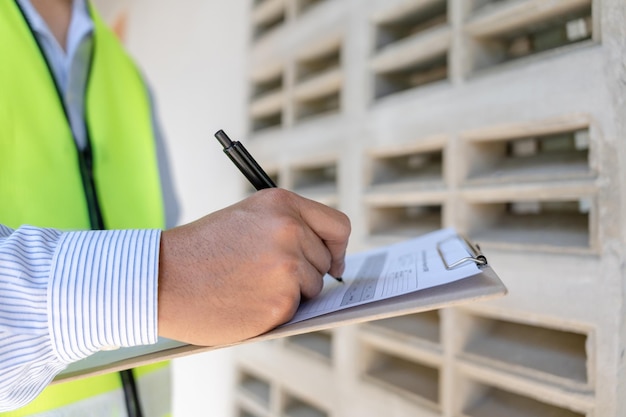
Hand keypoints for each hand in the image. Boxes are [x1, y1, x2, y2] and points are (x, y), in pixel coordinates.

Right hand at [157, 188, 350, 345]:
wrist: (162, 278)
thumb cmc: (201, 250)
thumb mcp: (248, 218)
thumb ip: (288, 227)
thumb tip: (329, 257)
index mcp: (282, 204)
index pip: (338, 226)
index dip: (338, 247)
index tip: (334, 262)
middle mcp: (290, 230)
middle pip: (326, 261)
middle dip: (304, 272)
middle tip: (265, 274)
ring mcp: (288, 266)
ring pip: (312, 288)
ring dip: (289, 292)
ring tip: (250, 285)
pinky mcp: (281, 301)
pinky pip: (295, 309)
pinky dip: (275, 311)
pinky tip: (246, 301)